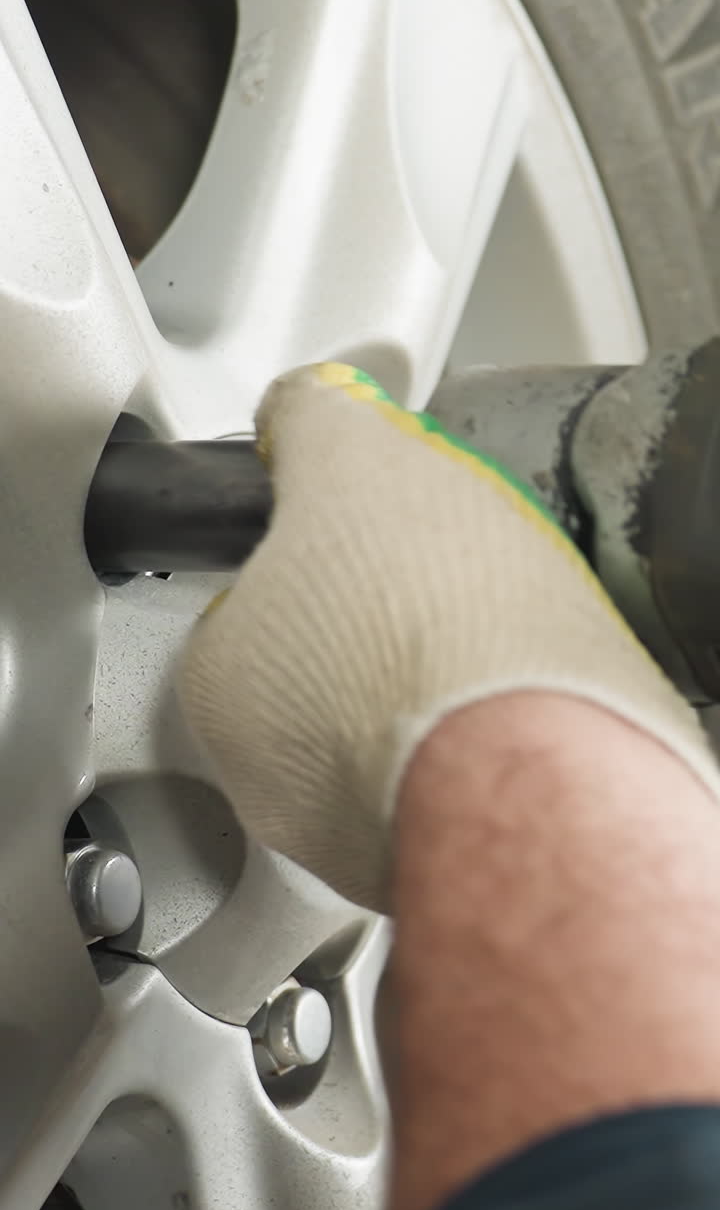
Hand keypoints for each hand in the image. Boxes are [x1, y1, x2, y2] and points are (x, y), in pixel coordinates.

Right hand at [177, 363, 717, 910]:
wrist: (505, 801)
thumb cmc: (363, 720)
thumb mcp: (218, 677)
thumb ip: (231, 624)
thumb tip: (249, 644)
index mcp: (355, 463)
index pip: (307, 408)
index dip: (281, 440)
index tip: (276, 463)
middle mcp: (461, 485)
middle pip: (394, 497)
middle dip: (356, 558)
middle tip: (316, 635)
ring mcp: (539, 551)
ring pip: (461, 567)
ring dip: (425, 620)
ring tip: (386, 712)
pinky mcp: (594, 626)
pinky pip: (516, 632)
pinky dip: (486, 672)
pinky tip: (453, 738)